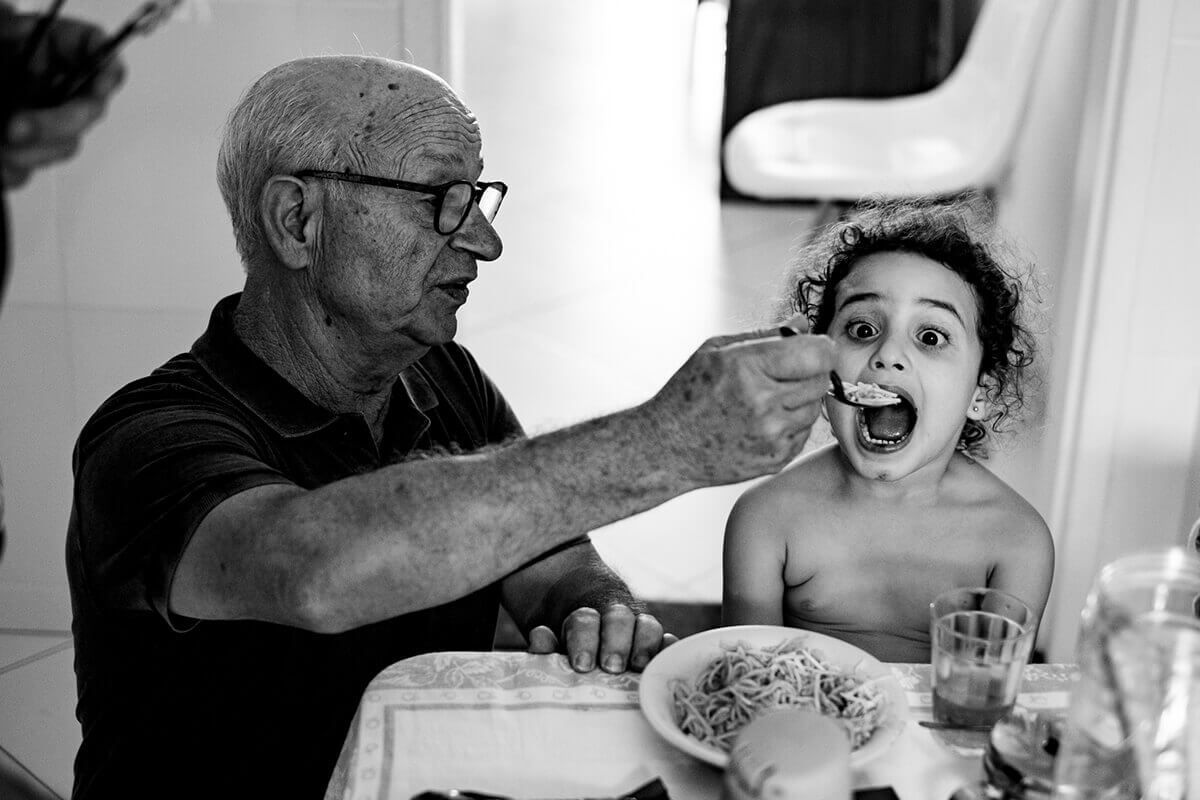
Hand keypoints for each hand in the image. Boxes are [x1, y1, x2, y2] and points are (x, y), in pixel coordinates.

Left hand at [1, 10, 125, 188]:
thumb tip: (6, 9)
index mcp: (36, 45)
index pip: (93, 49)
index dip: (106, 64)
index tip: (100, 81)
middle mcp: (39, 83)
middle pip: (85, 108)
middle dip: (55, 124)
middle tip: (16, 130)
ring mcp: (28, 120)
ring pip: (59, 146)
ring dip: (29, 152)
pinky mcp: (11, 154)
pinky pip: (24, 171)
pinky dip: (7, 170)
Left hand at [526, 603, 677, 672]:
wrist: (594, 657)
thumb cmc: (572, 661)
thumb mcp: (555, 653)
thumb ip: (546, 648)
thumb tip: (541, 636)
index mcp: (585, 621)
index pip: (585, 620)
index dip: (584, 639)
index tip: (582, 665)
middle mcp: (614, 621)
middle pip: (619, 618)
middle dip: (616, 642)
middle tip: (611, 667)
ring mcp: (639, 632)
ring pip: (648, 625)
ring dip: (645, 645)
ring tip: (639, 667)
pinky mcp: (659, 648)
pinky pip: (670, 643)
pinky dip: (670, 649)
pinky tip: (667, 662)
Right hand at [645, 313, 834, 485]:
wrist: (667, 446)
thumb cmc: (689, 395)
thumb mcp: (715, 351)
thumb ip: (764, 335)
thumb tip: (801, 324)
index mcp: (747, 368)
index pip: (817, 353)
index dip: (821, 348)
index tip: (814, 349)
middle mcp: (762, 403)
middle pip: (821, 380)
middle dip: (809, 372)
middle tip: (785, 374)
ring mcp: (771, 434)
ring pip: (815, 407)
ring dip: (800, 400)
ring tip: (767, 400)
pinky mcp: (776, 458)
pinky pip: (804, 432)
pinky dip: (790, 424)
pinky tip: (762, 422)